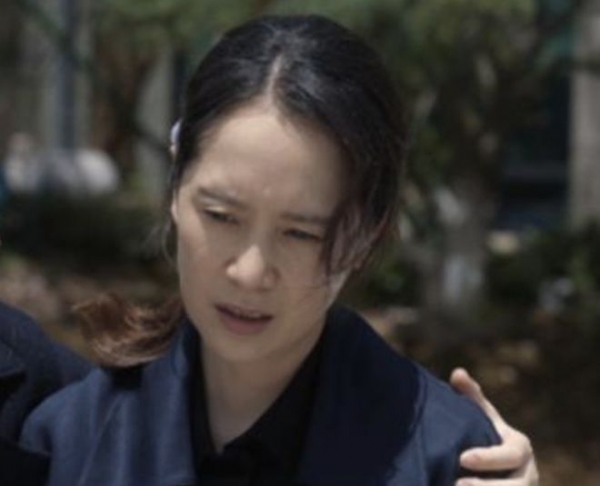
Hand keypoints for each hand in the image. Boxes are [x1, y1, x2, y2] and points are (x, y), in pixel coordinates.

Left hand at [450, 368, 538, 485]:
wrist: (498, 470)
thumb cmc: (486, 437)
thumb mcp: (482, 418)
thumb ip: (472, 398)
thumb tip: (457, 373)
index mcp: (520, 448)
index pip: (509, 455)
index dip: (488, 458)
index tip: (462, 458)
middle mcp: (528, 474)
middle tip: (456, 485)